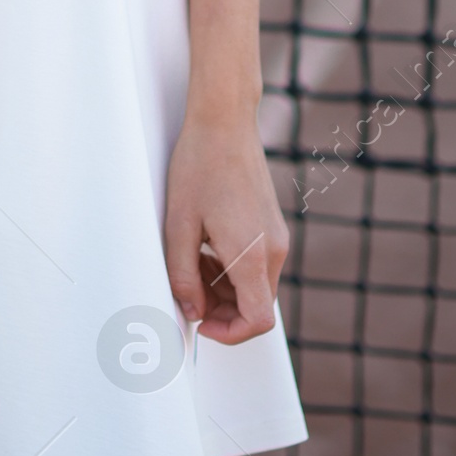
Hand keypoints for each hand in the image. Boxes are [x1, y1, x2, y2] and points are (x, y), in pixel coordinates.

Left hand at [163, 112, 287, 346]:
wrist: (224, 122)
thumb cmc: (199, 166)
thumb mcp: (178, 225)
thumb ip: (182, 276)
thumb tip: (192, 312)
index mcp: (252, 254)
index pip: (258, 320)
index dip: (229, 333)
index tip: (200, 322)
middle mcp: (273, 250)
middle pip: (255, 305)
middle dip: (220, 308)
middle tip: (186, 288)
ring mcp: (276, 237)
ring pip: (254, 285)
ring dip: (223, 287)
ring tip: (189, 260)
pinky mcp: (272, 226)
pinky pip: (256, 264)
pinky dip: (231, 268)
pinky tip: (204, 245)